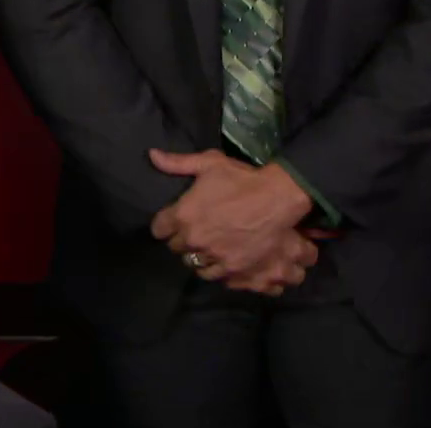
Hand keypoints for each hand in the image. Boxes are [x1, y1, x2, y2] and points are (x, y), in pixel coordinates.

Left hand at [148, 149, 313, 291]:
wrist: (277, 199)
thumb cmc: (242, 179)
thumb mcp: (210, 163)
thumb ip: (178, 163)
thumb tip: (152, 155)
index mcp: (183, 214)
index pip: (159, 229)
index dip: (166, 224)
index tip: (174, 220)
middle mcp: (194, 240)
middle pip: (176, 248)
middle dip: (184, 239)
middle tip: (197, 230)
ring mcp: (213, 257)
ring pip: (195, 264)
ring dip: (200, 256)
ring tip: (210, 246)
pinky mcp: (232, 271)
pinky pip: (215, 275)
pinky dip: (218, 267)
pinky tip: (224, 258)